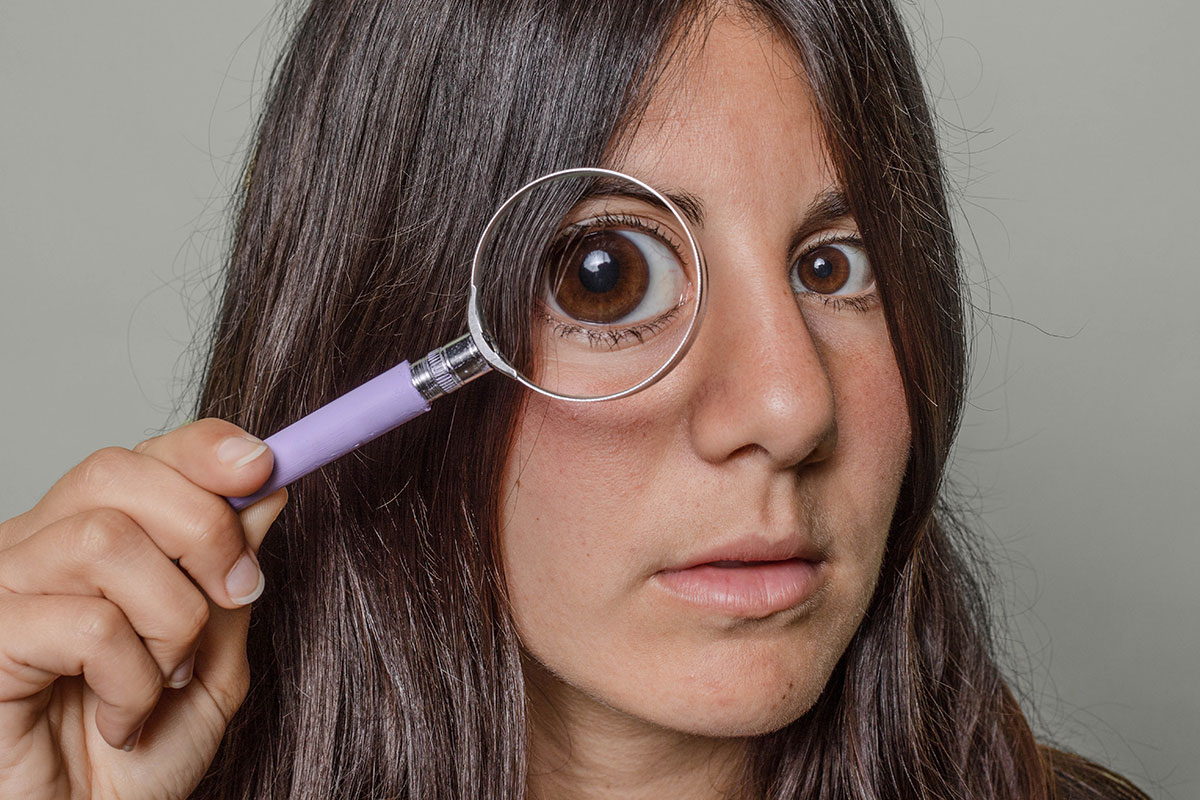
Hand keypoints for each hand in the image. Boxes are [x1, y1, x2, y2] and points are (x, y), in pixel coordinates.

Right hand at [0, 419, 286, 799]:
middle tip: (236, 593)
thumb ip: (231, 574)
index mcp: (91, 537)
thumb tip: (265, 489)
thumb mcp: (214, 657)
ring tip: (169, 674)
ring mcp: (5, 590)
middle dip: (203, 528)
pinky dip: (133, 677)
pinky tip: (126, 717)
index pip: (140, 456)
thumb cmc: (143, 756)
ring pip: (106, 541)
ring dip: (171, 616)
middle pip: (116, 473)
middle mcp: (37, 548)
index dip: (204, 450)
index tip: (267, 466)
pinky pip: (86, 623)